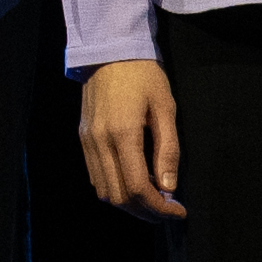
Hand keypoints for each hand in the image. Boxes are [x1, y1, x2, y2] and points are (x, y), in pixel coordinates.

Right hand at [78, 57, 180, 217]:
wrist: (110, 50)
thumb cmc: (143, 75)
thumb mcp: (165, 108)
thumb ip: (168, 149)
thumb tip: (169, 187)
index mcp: (123, 134)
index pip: (139, 188)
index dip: (160, 207)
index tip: (178, 211)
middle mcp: (100, 142)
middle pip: (119, 197)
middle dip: (145, 211)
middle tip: (168, 209)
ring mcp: (88, 141)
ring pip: (105, 191)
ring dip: (129, 203)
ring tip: (153, 199)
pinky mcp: (83, 138)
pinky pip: (96, 176)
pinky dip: (115, 188)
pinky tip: (133, 182)